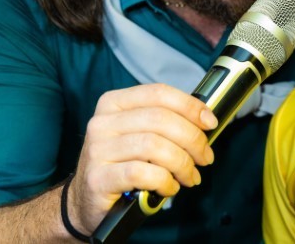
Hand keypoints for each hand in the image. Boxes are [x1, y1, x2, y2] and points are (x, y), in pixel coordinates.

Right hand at [66, 84, 217, 233]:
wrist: (85, 200)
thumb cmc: (122, 165)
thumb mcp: (140, 135)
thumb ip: (166, 123)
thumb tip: (205, 120)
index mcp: (114, 103)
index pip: (158, 93)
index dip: (190, 106)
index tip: (210, 123)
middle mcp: (102, 122)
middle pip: (160, 119)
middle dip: (192, 139)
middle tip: (205, 157)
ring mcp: (97, 150)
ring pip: (154, 146)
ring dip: (182, 163)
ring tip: (190, 176)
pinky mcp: (98, 178)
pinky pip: (142, 173)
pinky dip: (165, 181)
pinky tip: (169, 187)